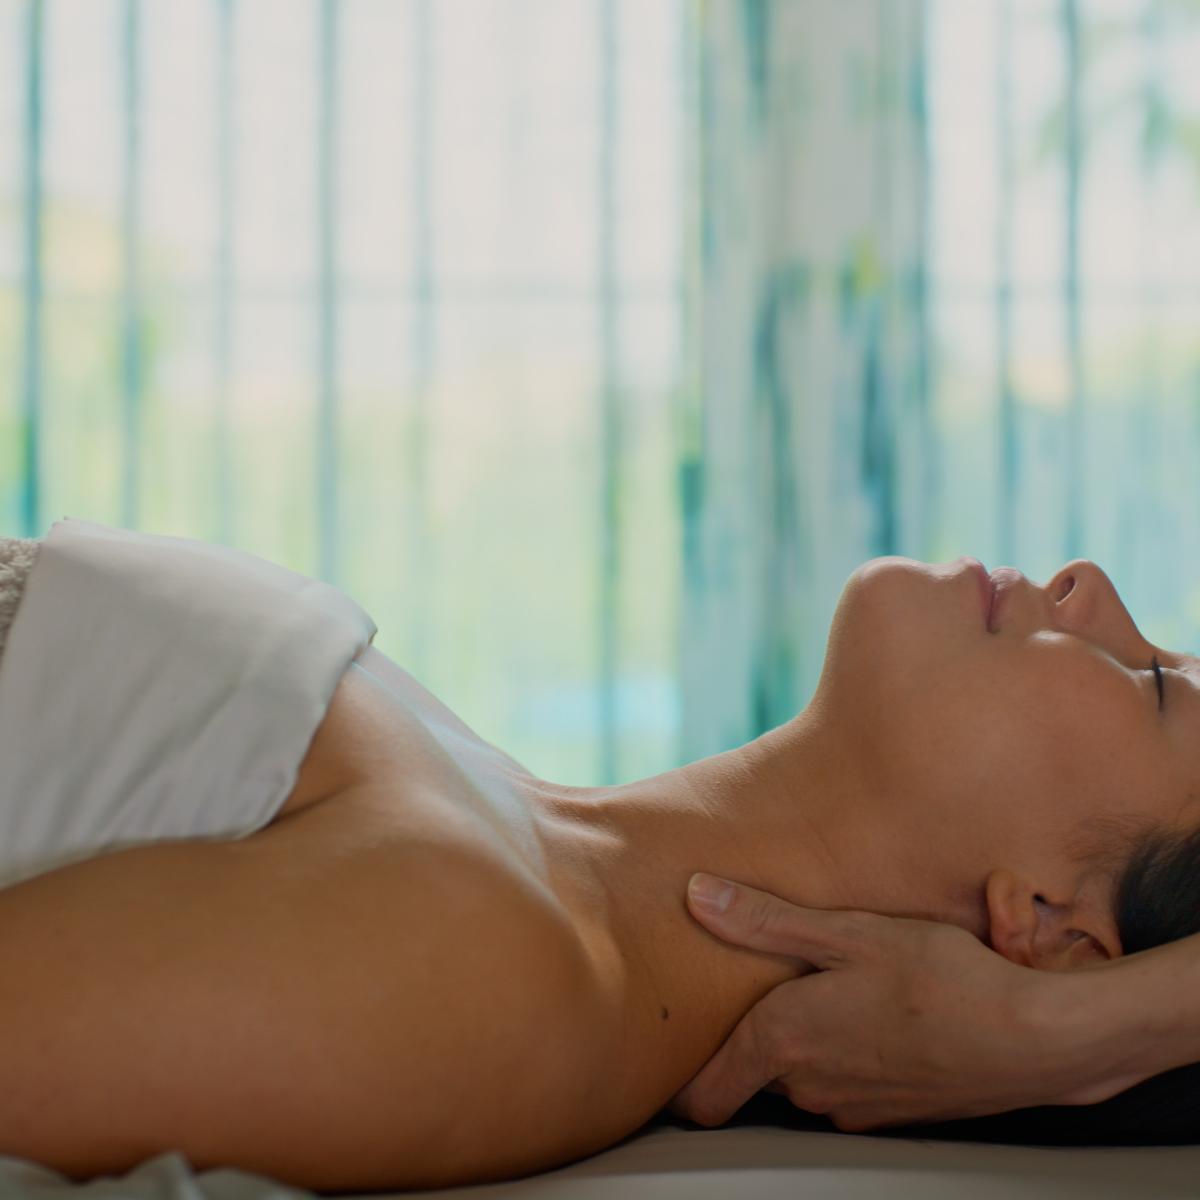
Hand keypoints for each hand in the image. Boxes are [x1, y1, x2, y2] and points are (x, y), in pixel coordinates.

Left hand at [667, 875, 1075, 1132]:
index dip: (682, 1076)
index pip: (703, 1094)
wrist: (1032, 1039)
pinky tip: (878, 1015)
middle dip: (753, 1034)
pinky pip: (845, 1083)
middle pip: (753, 1072)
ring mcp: (851, 1106)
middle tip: (768, 985)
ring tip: (832, 991)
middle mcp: (809, 1086)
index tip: (676, 1047)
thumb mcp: (848, 933)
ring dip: (806, 1041)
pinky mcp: (889, 1112)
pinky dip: (848, 1054)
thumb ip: (764, 921)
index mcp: (783, 1043)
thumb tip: (697, 897)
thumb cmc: (941, 980)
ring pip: (801, 1075)